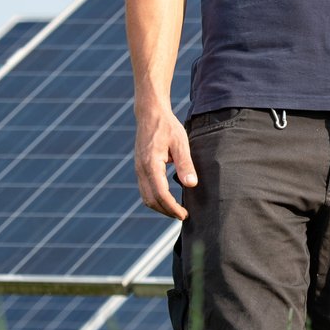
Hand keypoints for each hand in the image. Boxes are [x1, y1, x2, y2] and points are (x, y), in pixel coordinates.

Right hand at [135, 104, 195, 219]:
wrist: (150, 114)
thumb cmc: (167, 127)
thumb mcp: (181, 143)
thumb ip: (185, 164)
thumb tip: (191, 185)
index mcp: (150, 165)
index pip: (161, 194)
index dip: (172, 208)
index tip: (185, 215)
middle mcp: (141, 170)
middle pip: (151, 200)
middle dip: (166, 211)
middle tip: (183, 215)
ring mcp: (138, 170)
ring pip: (146, 197)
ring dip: (160, 207)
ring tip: (176, 210)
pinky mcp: (139, 168)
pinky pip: (145, 190)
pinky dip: (155, 199)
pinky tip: (168, 199)